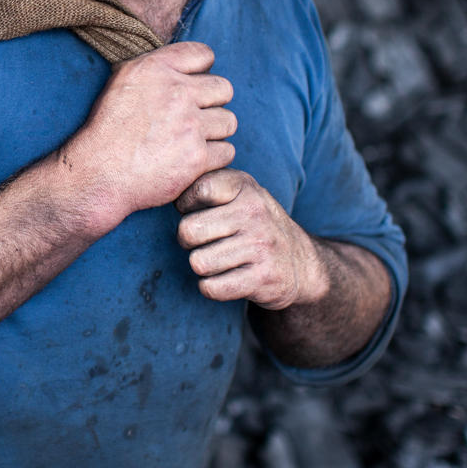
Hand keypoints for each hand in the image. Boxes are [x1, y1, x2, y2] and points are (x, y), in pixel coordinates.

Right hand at [58, 42, 236, 225]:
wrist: (98, 173)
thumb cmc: (107, 129)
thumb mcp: (121, 81)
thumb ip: (156, 67)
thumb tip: (183, 64)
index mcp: (156, 68)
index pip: (204, 55)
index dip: (202, 70)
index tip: (192, 86)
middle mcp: (177, 93)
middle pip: (224, 88)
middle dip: (212, 103)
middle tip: (194, 117)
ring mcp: (190, 126)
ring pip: (228, 121)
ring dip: (214, 132)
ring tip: (191, 140)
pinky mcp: (198, 158)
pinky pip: (226, 151)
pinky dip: (213, 158)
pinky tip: (192, 160)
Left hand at [174, 168, 325, 309]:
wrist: (301, 263)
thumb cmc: (254, 223)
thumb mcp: (238, 191)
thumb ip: (205, 180)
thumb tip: (165, 186)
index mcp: (245, 186)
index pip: (198, 189)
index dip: (184, 204)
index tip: (192, 210)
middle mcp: (255, 212)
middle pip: (189, 231)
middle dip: (188, 241)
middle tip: (205, 241)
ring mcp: (261, 245)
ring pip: (198, 263)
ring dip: (203, 266)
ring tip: (219, 259)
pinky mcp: (263, 278)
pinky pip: (212, 287)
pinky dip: (211, 287)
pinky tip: (225, 278)